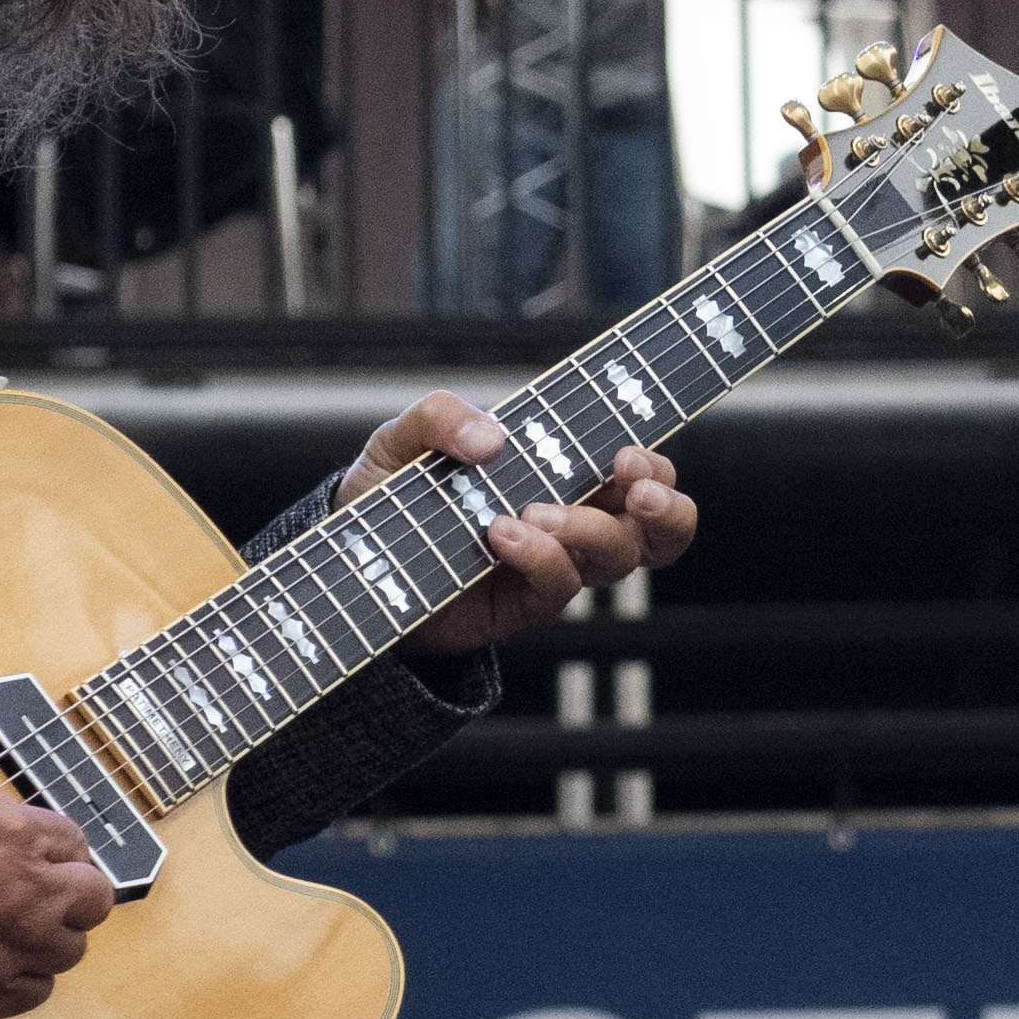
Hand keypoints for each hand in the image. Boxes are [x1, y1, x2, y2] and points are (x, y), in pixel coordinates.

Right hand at [0, 780, 112, 1018]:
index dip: (58, 856)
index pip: (77, 846)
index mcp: (9, 833)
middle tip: (33, 902)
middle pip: (89, 904)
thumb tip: (7, 838)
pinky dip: (12, 983)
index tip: (46, 865)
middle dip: (65, 900)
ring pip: (63, 955)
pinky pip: (26, 996)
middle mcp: (20, 894)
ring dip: (40, 945)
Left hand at [352, 399, 699, 653]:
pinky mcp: (527, 602)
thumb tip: (492, 437)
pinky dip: (540, 556)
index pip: (640, 470)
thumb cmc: (393, 495)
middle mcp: (575, 518)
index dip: (655, 466)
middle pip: (661, 526)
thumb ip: (441, 417)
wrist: (353, 568)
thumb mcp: (403, 439)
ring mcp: (555, 563)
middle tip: (633, 487)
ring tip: (537, 512)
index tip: (628, 454)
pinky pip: (560, 585)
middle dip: (664, 507)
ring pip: (618, 556)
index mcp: (565, 470)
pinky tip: (501, 535)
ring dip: (590, 529)